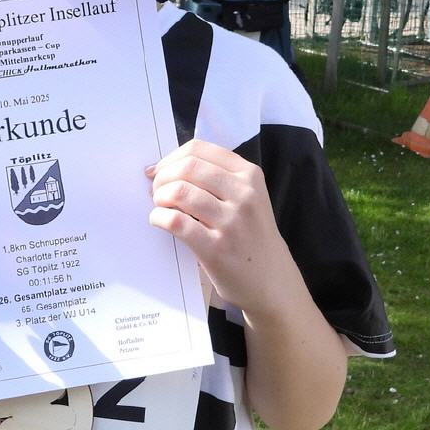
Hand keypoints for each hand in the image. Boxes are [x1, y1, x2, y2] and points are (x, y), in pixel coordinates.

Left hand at [146, 139, 296, 314]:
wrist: (272, 280)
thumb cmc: (252, 236)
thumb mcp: (249, 197)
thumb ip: (217, 179)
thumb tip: (164, 168)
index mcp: (249, 175)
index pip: (199, 149)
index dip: (171, 158)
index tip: (160, 171)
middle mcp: (244, 194)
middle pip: (187, 167)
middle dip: (162, 177)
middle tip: (157, 192)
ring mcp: (231, 222)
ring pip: (179, 192)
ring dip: (159, 198)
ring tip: (161, 207)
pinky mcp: (216, 248)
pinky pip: (175, 222)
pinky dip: (159, 218)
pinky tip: (160, 222)